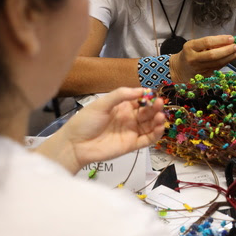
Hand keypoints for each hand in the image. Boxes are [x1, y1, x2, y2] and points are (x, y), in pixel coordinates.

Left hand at [38, 87, 164, 173]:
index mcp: (121, 107)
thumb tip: (141, 90)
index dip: (147, 96)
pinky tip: (160, 127)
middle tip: (160, 103)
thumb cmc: (85, 122)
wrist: (75, 145)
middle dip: (155, 107)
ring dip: (157, 120)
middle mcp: (128, 118)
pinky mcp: (132, 145)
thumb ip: (120, 95)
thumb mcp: (101, 104)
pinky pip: (148, 139)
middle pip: (147, 112)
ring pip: (150, 125)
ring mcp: (131, 132)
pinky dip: (156, 134)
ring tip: (160, 116)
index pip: (139, 100)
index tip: (153, 93)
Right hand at [170, 35, 235, 81]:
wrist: (179, 69)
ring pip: (218, 63)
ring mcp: (199, 69)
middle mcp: (193, 58)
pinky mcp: (205, 76)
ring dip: (231, 57)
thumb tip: (229, 40)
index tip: (231, 38)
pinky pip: (218, 68)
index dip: (221, 40)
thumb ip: (209, 43)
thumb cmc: (189, 54)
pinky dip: (228, 62)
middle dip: (227, 50)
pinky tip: (234, 57)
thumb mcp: (194, 45)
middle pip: (213, 55)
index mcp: (190, 47)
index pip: (207, 42)